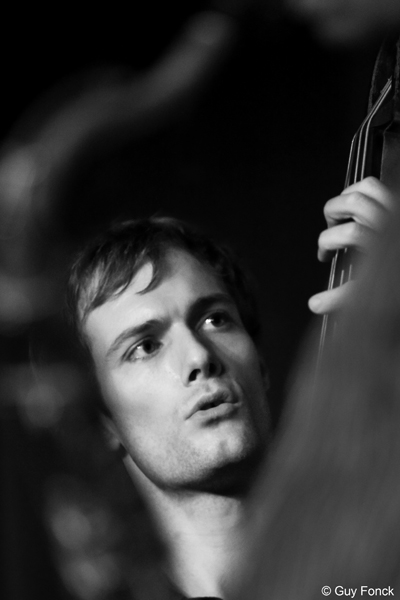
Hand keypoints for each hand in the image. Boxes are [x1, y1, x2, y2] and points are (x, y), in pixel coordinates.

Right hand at [308, 176, 394, 314]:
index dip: (325, 244)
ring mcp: (397, 212)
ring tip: (341, 212)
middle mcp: (390, 222)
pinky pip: (381, 189)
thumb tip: (316, 303)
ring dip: (347, 196)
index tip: (325, 256)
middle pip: (353, 202)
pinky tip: (360, 208)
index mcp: (381, 242)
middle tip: (330, 230)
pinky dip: (365, 192)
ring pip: (367, 187)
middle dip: (332, 213)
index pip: (346, 233)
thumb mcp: (372, 294)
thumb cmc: (398, 282)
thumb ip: (342, 298)